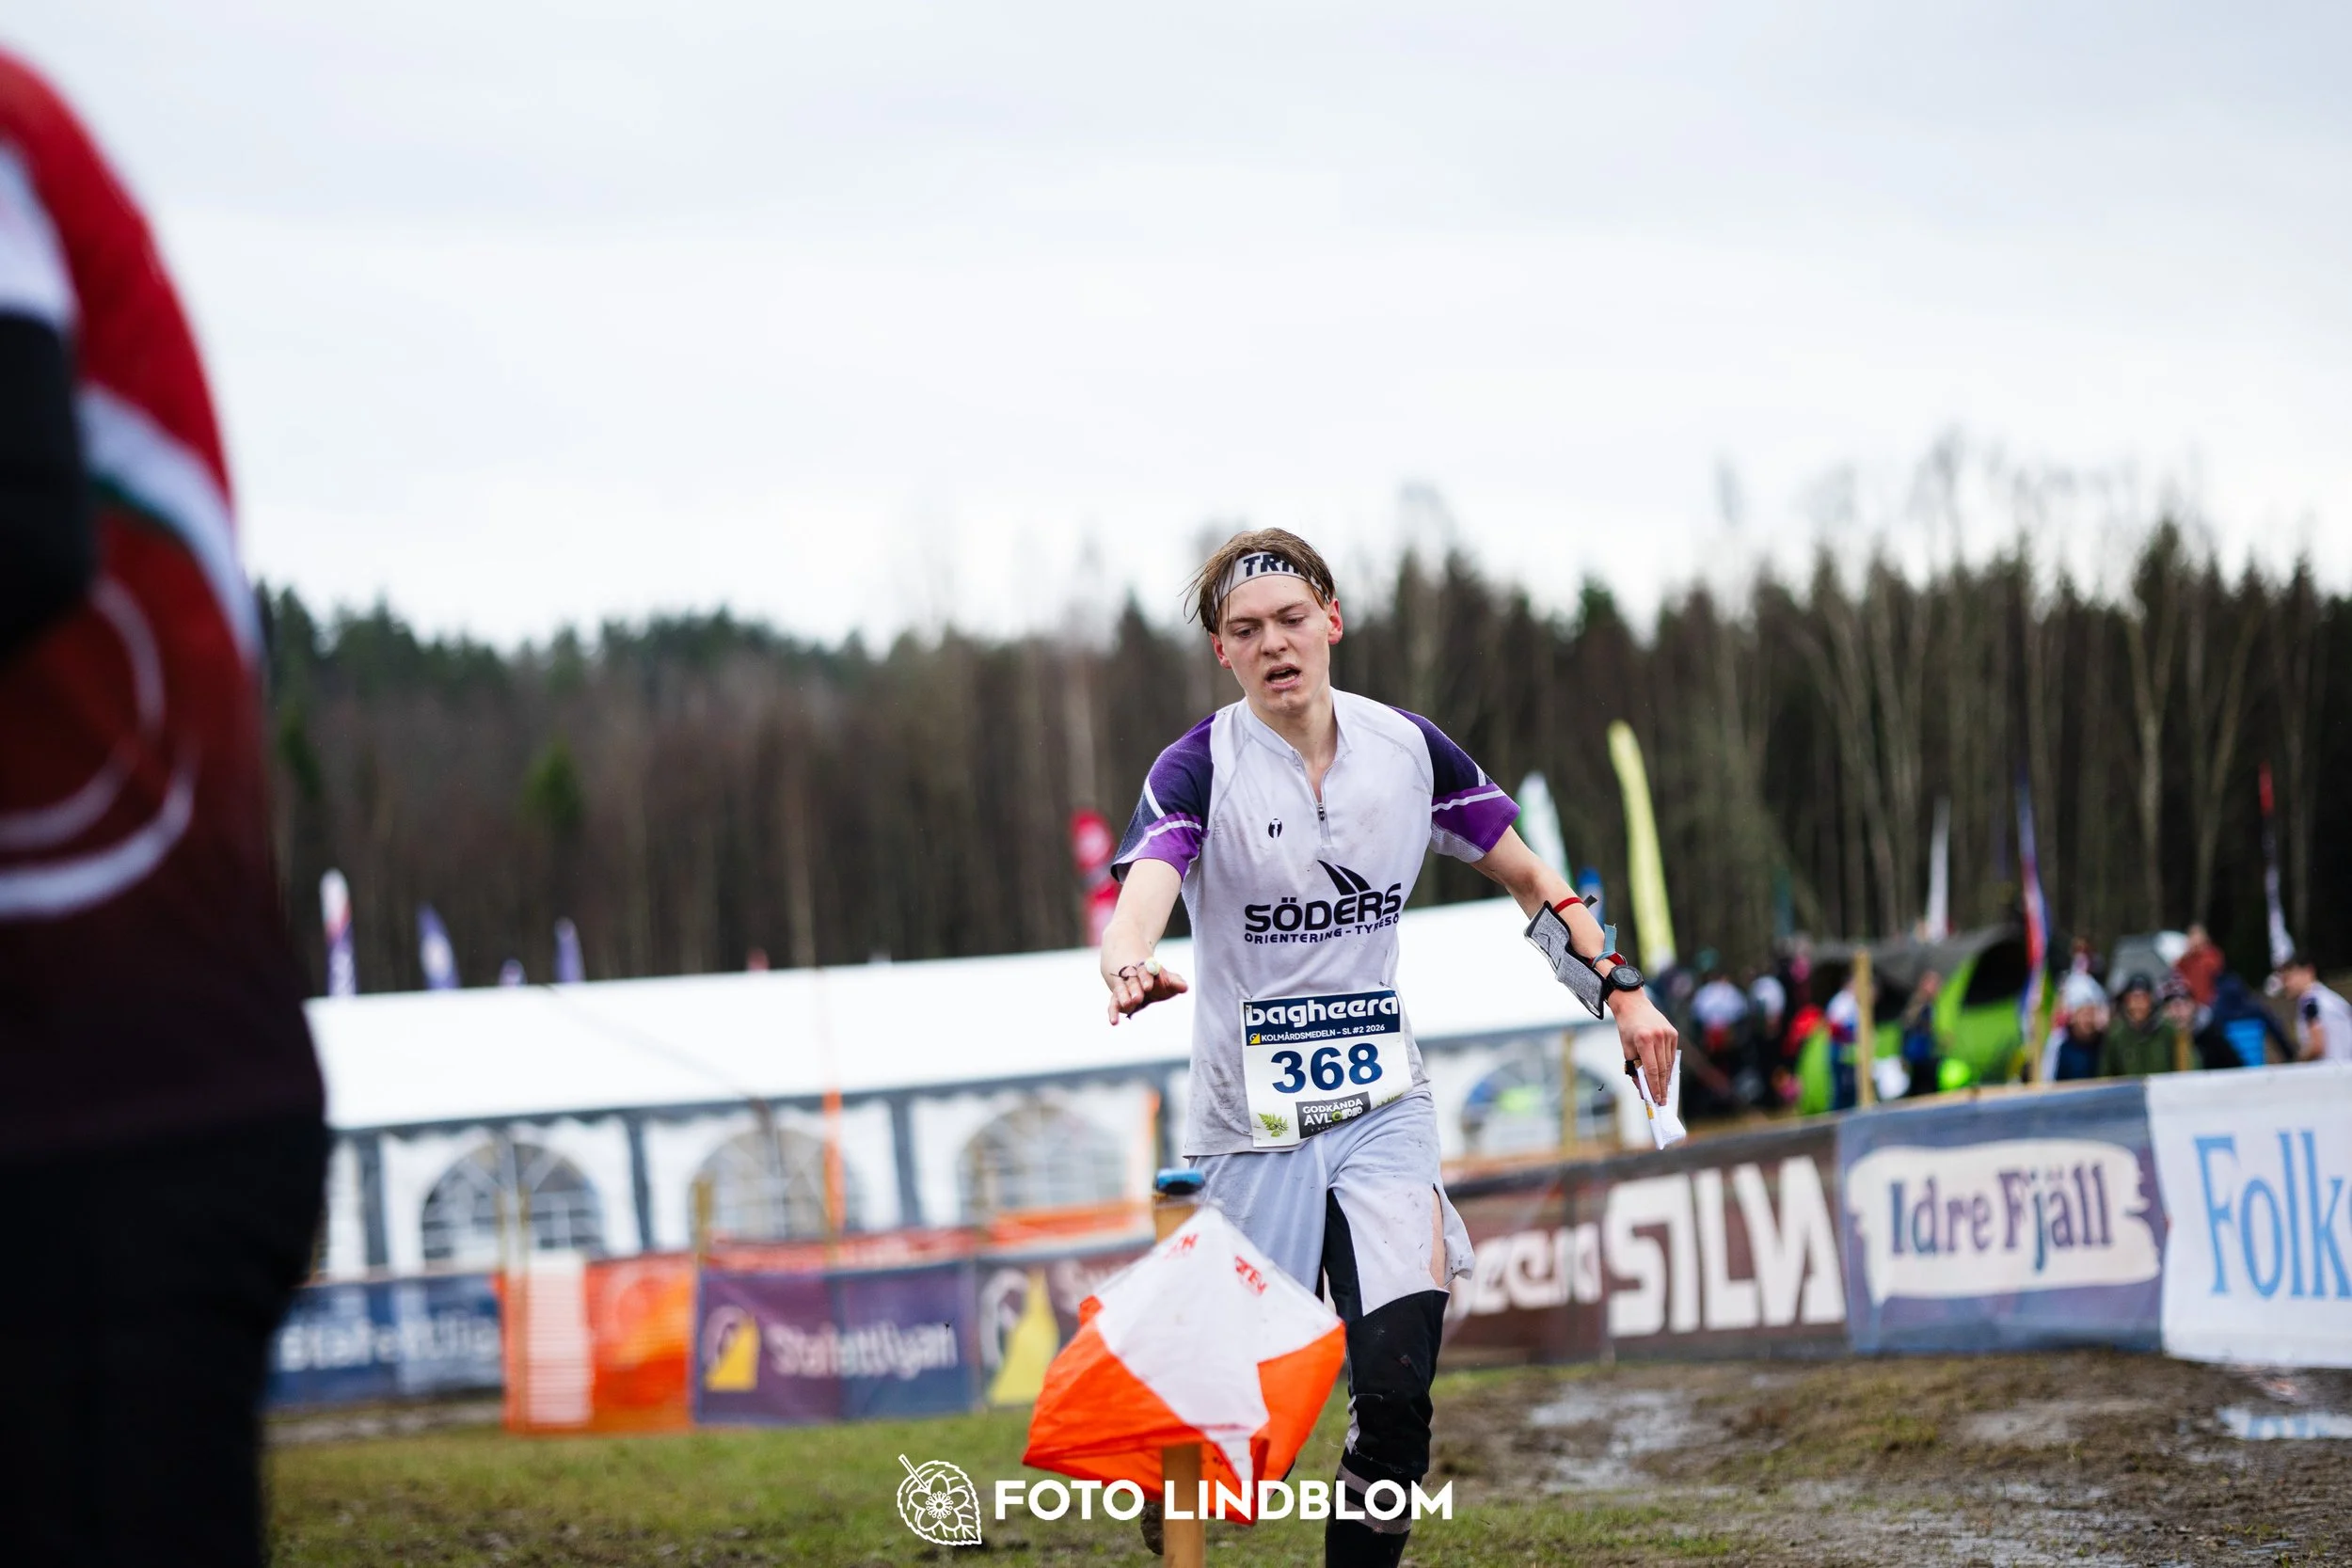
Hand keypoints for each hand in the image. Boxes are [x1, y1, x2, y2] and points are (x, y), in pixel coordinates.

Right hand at [1103, 955, 1189, 1023]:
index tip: (1149, 986)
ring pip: (1121, 989)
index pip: (1145, 970)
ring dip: (1124, 996)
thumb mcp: (1166, 979)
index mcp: (1145, 968)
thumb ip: (1175, 982)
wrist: (1132, 972)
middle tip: (1138, 997)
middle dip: (1135, 988)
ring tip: (1127, 1004)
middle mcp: (1132, 976)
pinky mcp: (1116, 997)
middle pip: (1132, 980)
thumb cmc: (1155, 979)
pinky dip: (1113, 1012)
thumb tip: (1185, 987)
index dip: (1147, 977)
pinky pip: (1113, 1003)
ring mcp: (1123, 986)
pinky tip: (1114, 1022)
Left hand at [1610, 987, 1677, 1104]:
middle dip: (1662, 1087)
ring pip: (1669, 1063)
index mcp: (1644, 1040)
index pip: (1652, 1070)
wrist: (1633, 1005)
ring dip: (1666, 1079)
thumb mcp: (1626, 1049)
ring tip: (1664, 1093)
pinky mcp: (1674, 1033)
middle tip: (1662, 1101)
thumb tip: (1643, 1090)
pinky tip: (1666, 1077)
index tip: (1656, 1100)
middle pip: (1662, 1069)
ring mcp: (1668, 1034)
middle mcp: (1658, 1036)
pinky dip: (1669, 1067)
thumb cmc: (1627, 1028)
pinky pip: (1672, 1055)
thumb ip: (1635, 1069)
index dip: (1655, 1087)